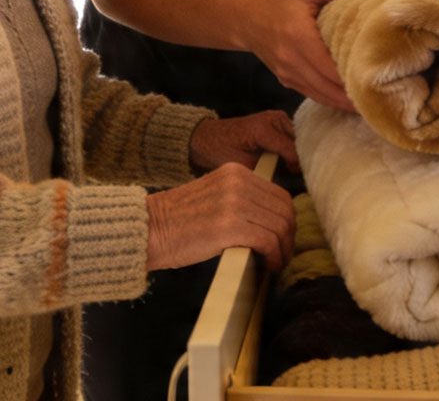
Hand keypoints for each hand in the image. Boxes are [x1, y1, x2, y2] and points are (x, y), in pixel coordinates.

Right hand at [145, 162, 294, 270]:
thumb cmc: (178, 220)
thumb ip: (242, 200)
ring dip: (283, 249)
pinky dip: (274, 257)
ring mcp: (234, 203)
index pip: (278, 194)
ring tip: (275, 263)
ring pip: (280, 226)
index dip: (286, 220)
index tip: (283, 238)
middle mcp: (238, 182)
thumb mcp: (214, 196)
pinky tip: (268, 266)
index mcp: (235, 172)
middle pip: (284, 210)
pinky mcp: (230, 226)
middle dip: (289, 236)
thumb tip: (272, 222)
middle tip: (282, 255)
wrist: (149, 229)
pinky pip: (268, 242)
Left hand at [190, 111, 299, 173]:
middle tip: (296, 177)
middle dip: (300, 159)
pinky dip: (292, 147)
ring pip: (298, 138)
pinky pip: (291, 135)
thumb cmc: (220, 151)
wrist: (207, 136)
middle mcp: (273, 119)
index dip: (298, 167)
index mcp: (263, 130)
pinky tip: (289, 160)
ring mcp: (276, 117)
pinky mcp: (276, 120)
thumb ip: (265, 173)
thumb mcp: (242, 166)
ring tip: (292, 170)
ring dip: (297, 153)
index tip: (298, 182)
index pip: (292, 150)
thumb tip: (285, 184)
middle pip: (298, 142)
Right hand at [239, 0, 366, 111]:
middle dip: (354, 95)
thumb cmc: (279, 0)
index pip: (330, 65)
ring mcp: (288, 74)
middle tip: (382, 97)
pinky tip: (349, 102)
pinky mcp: (286, 81)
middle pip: (328, 87)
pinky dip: (331, 100)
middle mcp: (292, 60)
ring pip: (321, 96)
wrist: (246, 17)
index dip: (353, 75)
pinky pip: (312, 95)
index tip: (377, 78)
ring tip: (370, 104)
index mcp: (299, 37)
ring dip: (345, 102)